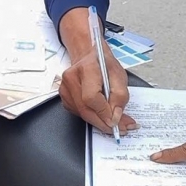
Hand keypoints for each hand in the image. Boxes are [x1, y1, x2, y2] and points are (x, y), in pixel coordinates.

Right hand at [58, 8, 136, 134]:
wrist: (88, 57)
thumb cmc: (104, 65)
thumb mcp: (119, 75)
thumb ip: (120, 96)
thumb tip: (115, 117)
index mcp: (86, 68)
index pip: (91, 97)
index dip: (104, 112)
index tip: (117, 122)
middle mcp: (71, 77)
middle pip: (85, 109)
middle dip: (104, 123)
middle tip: (121, 128)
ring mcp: (64, 88)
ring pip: (82, 114)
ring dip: (99, 122)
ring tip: (114, 122)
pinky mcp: (64, 97)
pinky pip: (79, 113)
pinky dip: (92, 117)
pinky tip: (101, 114)